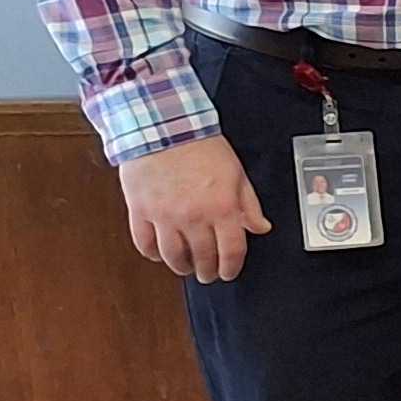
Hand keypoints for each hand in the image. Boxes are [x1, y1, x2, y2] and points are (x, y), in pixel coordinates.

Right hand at [118, 133, 268, 282]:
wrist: (164, 127)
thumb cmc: (202, 147)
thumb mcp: (236, 173)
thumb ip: (249, 204)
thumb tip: (260, 228)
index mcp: (222, 208)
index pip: (232, 251)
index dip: (231, 268)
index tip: (228, 273)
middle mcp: (194, 217)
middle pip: (203, 258)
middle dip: (208, 271)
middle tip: (208, 274)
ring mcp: (164, 216)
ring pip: (173, 256)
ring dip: (182, 266)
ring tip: (186, 267)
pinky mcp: (140, 211)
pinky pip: (144, 243)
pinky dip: (152, 254)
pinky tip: (160, 254)